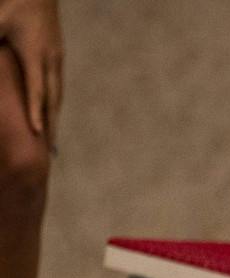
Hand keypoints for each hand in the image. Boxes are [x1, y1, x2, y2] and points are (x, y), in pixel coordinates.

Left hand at [0, 0, 59, 144]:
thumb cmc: (13, 2)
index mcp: (34, 53)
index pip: (36, 90)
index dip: (36, 112)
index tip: (37, 134)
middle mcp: (50, 60)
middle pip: (53, 100)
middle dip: (51, 125)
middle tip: (51, 152)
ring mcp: (56, 57)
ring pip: (57, 94)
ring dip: (54, 117)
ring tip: (52, 139)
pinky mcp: (57, 54)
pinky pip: (57, 85)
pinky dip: (54, 103)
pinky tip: (51, 112)